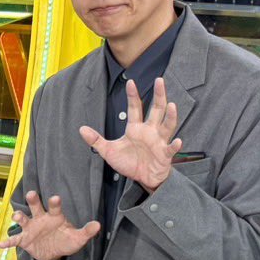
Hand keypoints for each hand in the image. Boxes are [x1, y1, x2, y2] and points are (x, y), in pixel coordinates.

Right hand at [0, 191, 100, 259]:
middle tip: (31, 193)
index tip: (55, 198)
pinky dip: (8, 242)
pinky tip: (1, 244)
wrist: (53, 253)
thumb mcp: (77, 238)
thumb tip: (98, 225)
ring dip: (19, 217)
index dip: (54, 202)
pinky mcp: (24, 239)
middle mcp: (41, 219)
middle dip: (33, 200)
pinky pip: (15, 240)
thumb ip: (86, 232)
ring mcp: (31, 228)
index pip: (55, 207)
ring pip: (24, 219)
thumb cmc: (66, 241)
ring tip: (17, 216)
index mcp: (54, 216)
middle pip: (36, 206)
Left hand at [79, 77, 181, 191]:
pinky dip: (175, 145)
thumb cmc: (129, 162)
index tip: (131, 82)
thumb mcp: (109, 151)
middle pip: (156, 109)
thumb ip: (96, 140)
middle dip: (158, 95)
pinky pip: (170, 148)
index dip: (132, 96)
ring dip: (170, 116)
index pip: (135, 108)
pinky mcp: (165, 154)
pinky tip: (178, 141)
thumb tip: (81, 129)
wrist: (143, 178)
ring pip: (167, 125)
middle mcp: (150, 131)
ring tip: (172, 105)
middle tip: (159, 80)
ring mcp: (159, 141)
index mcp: (135, 128)